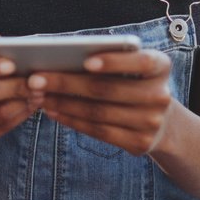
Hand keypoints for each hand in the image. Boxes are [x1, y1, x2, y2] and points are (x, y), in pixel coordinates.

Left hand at [30, 49, 173, 156]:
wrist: (163, 122)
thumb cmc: (136, 82)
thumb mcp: (135, 66)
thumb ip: (112, 58)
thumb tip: (63, 56)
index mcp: (161, 67)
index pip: (141, 62)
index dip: (115, 62)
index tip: (86, 61)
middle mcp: (160, 95)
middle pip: (107, 89)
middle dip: (67, 83)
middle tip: (36, 78)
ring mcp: (151, 122)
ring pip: (98, 113)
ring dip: (63, 104)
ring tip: (39, 96)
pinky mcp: (139, 143)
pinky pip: (99, 131)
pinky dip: (73, 121)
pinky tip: (54, 112)